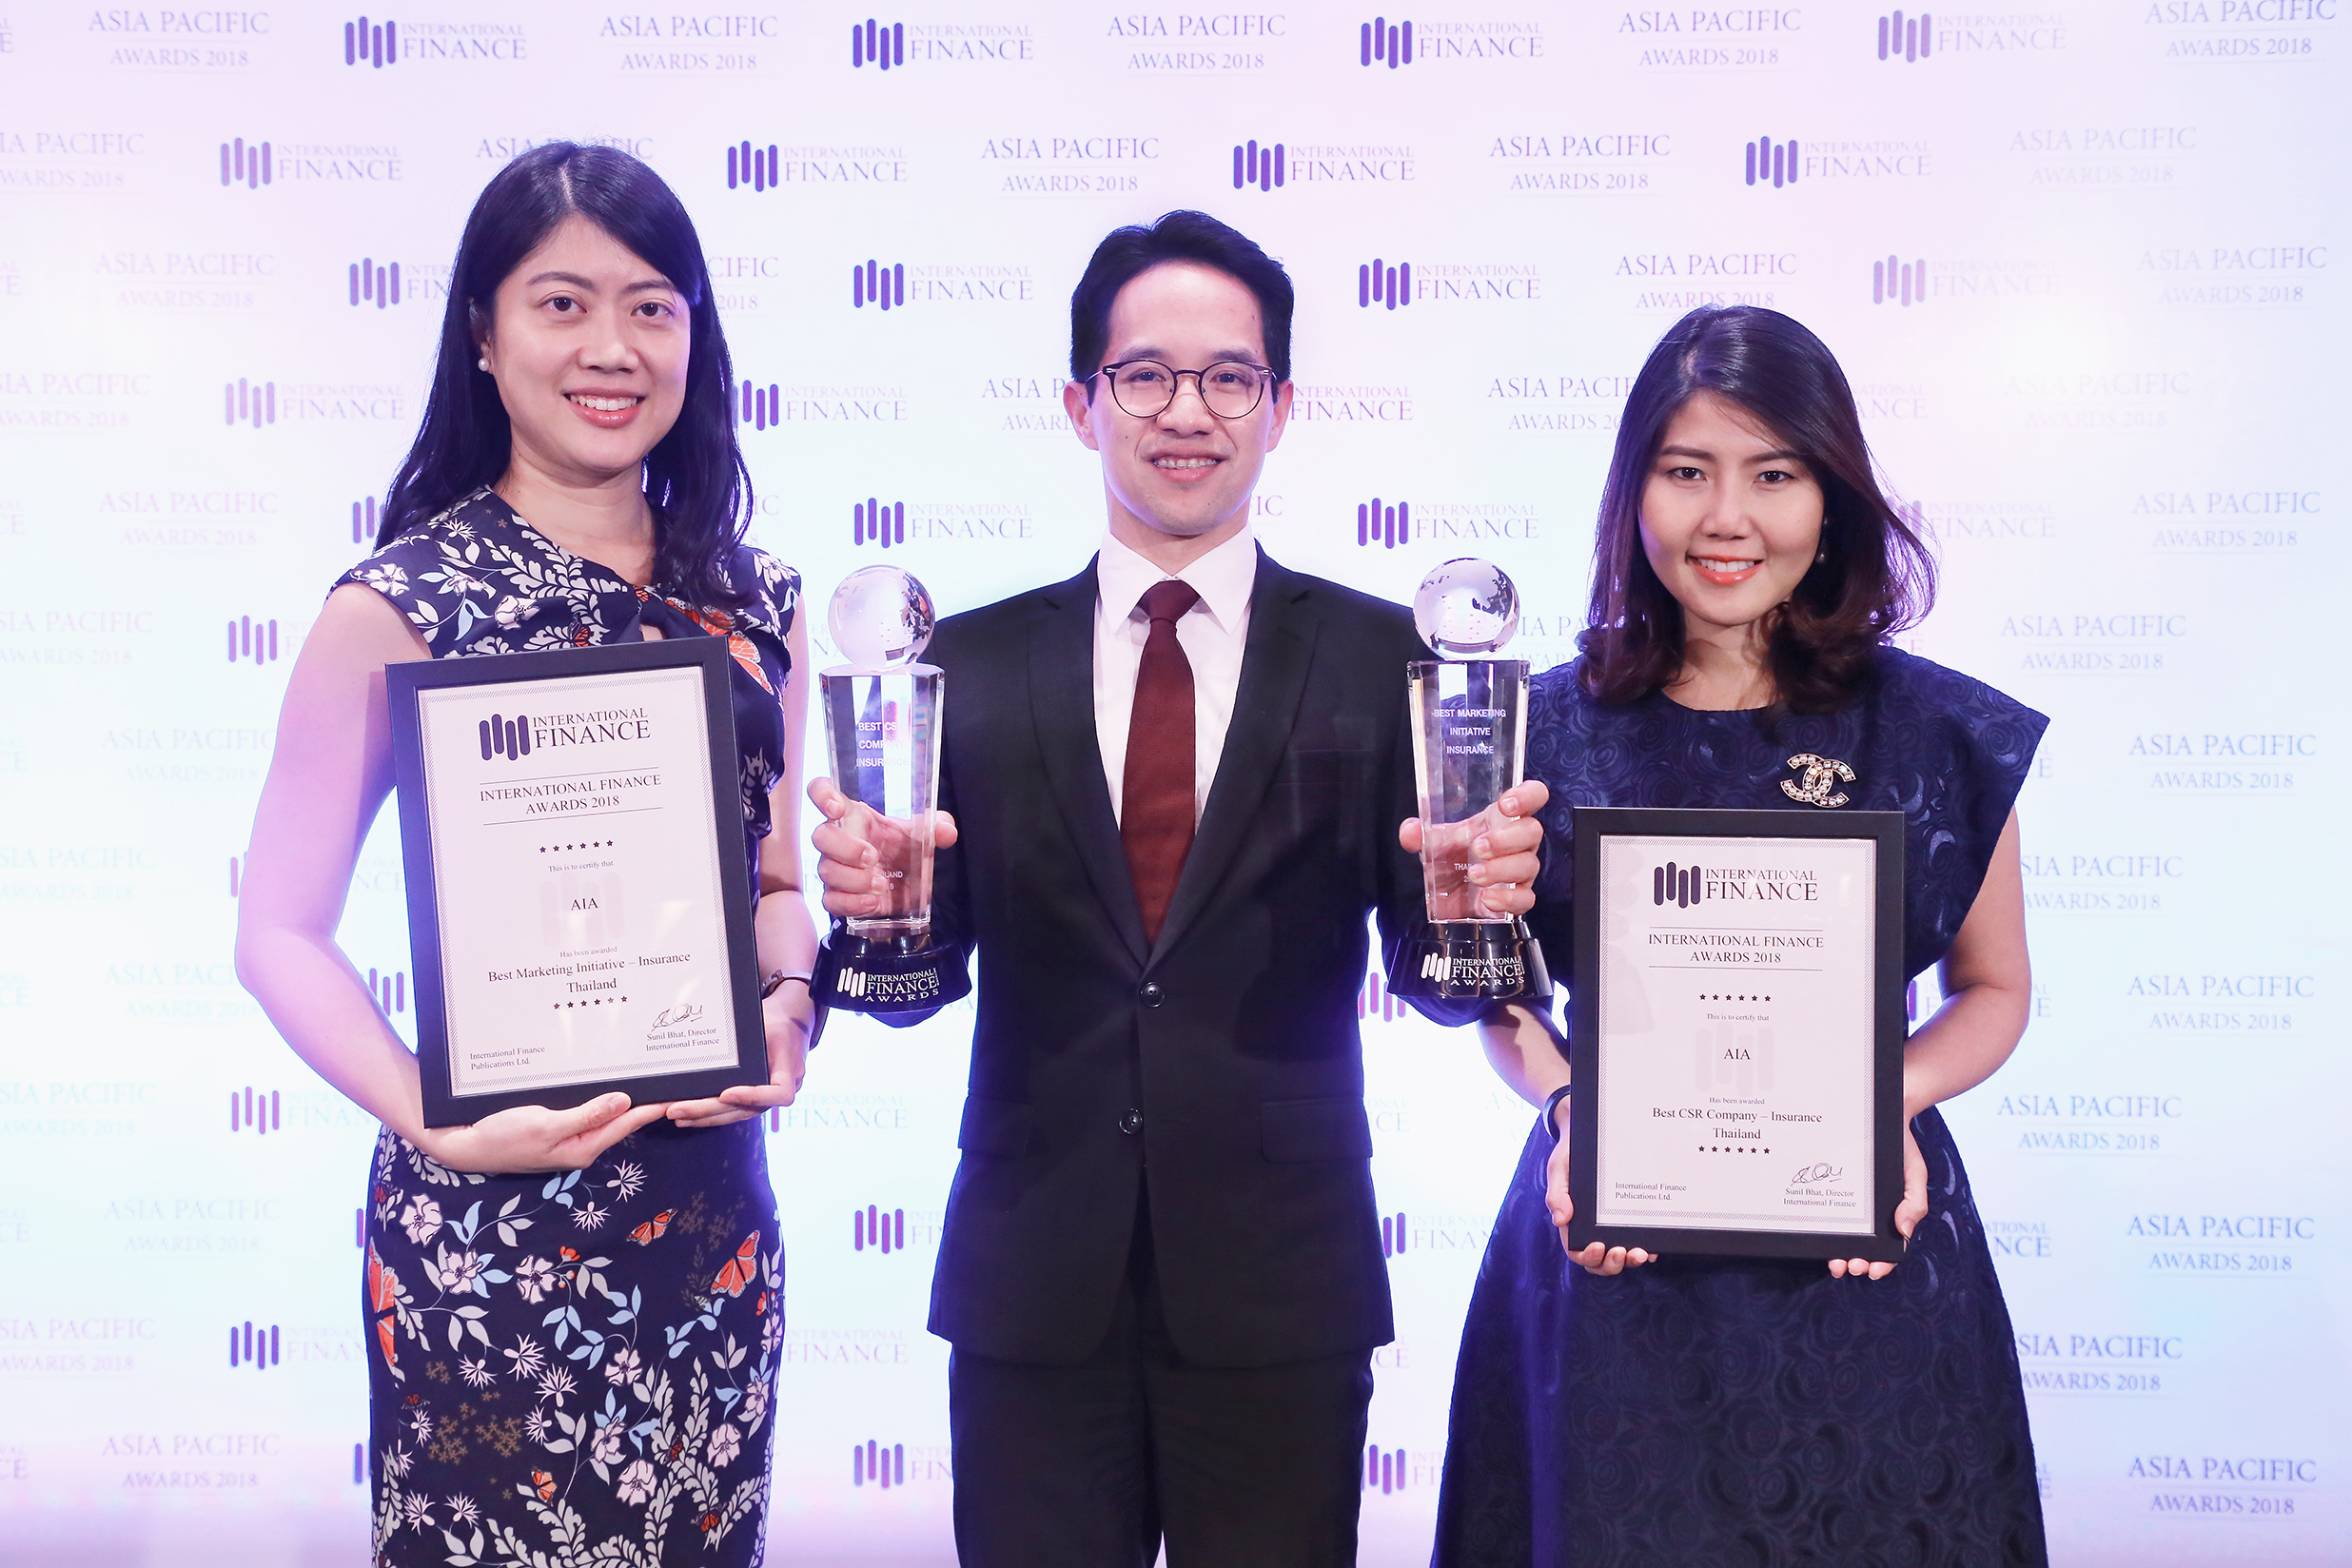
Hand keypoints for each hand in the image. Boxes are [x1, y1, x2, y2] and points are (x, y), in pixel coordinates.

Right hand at [413, 1094, 668, 1175]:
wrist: (465, 1144)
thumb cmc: (503, 1136)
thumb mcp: (545, 1125)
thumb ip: (586, 1115)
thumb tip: (624, 1102)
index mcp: (584, 1147)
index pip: (628, 1123)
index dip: (653, 1107)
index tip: (678, 1092)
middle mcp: (582, 1145)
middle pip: (622, 1120)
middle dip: (646, 1101)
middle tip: (672, 1079)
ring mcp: (570, 1137)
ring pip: (606, 1115)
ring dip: (626, 1099)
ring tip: (651, 1079)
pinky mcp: (558, 1128)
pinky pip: (588, 1112)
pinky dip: (603, 1098)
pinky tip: (612, 1086)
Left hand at [668, 980, 814, 1128]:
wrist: (790, 1022)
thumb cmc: (776, 1019)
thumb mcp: (766, 1020)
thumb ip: (746, 1035)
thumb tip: (713, 1044)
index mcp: (789, 1070)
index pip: (779, 1093)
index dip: (753, 1097)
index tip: (726, 1094)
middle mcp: (781, 1089)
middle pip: (747, 1109)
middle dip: (709, 1111)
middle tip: (678, 1110)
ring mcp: (768, 1097)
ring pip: (737, 1114)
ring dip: (705, 1117)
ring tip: (677, 1115)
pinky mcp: (755, 1098)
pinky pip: (734, 1110)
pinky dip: (711, 1113)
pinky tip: (688, 1115)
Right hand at [809, 776, 957, 921]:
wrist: (906, 885)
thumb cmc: (903, 849)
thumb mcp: (922, 834)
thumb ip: (936, 827)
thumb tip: (947, 831)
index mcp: (853, 814)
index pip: (821, 792)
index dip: (821, 794)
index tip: (836, 807)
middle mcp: (837, 839)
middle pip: (820, 836)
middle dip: (845, 848)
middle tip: (873, 857)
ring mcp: (833, 868)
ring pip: (826, 871)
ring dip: (854, 880)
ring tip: (881, 885)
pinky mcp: (836, 896)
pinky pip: (830, 900)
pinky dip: (851, 903)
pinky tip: (872, 902)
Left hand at [1399, 780, 1549, 919]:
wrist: (1451, 892)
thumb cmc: (1453, 855)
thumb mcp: (1436, 841)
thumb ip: (1421, 833)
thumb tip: (1410, 831)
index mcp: (1503, 817)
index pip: (1533, 796)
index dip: (1527, 796)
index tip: (1505, 805)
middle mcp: (1519, 841)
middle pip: (1533, 831)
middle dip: (1506, 839)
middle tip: (1478, 847)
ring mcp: (1522, 869)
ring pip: (1529, 865)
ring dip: (1502, 869)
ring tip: (1475, 874)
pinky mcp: (1518, 896)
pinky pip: (1526, 898)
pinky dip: (1508, 899)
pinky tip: (1487, 899)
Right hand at [1540, 1092, 1656, 1275]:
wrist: (1589, 1132)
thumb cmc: (1570, 1153)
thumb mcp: (1559, 1168)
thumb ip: (1557, 1194)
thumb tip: (1561, 1220)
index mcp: (1572, 1221)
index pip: (1577, 1250)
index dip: (1588, 1256)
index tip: (1599, 1246)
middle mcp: (1592, 1228)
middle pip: (1600, 1261)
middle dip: (1612, 1263)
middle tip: (1623, 1253)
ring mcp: (1611, 1224)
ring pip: (1619, 1255)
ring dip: (1629, 1260)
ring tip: (1640, 1253)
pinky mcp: (1628, 1216)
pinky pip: (1636, 1238)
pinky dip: (1645, 1246)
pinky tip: (1653, 1245)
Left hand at [1828, 1121, 1927, 1279]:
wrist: (1882, 1115)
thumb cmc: (1902, 1150)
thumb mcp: (1915, 1176)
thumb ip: (1914, 1203)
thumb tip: (1904, 1232)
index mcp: (1889, 1215)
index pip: (1886, 1248)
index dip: (1879, 1264)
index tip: (1872, 1270)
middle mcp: (1867, 1213)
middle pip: (1861, 1246)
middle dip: (1855, 1262)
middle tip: (1849, 1265)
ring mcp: (1849, 1202)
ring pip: (1842, 1234)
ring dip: (1838, 1251)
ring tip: (1835, 1260)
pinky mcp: (1831, 1188)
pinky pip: (1826, 1209)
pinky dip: (1824, 1226)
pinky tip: (1818, 1232)